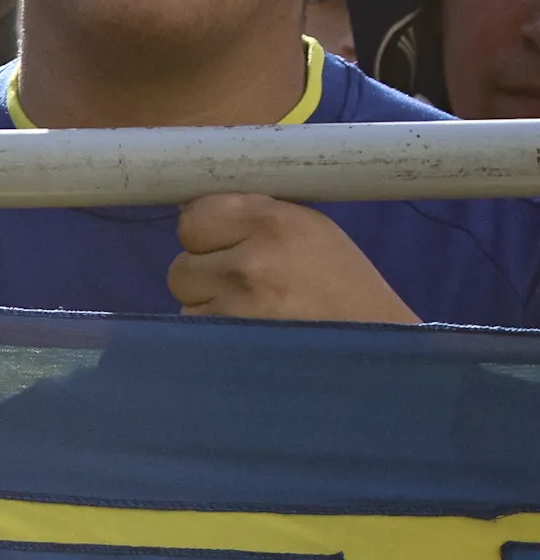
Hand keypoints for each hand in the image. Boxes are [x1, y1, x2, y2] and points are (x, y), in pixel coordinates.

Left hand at [168, 194, 415, 323]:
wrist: (379, 347)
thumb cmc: (344, 286)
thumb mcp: (310, 231)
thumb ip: (252, 216)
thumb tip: (194, 212)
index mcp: (275, 223)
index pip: (193, 218)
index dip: (205, 232)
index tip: (223, 243)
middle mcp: (251, 262)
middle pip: (181, 263)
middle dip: (205, 272)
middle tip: (246, 284)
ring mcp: (237, 308)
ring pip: (185, 300)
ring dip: (208, 304)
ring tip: (253, 311)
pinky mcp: (229, 343)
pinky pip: (196, 330)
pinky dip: (214, 331)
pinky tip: (249, 333)